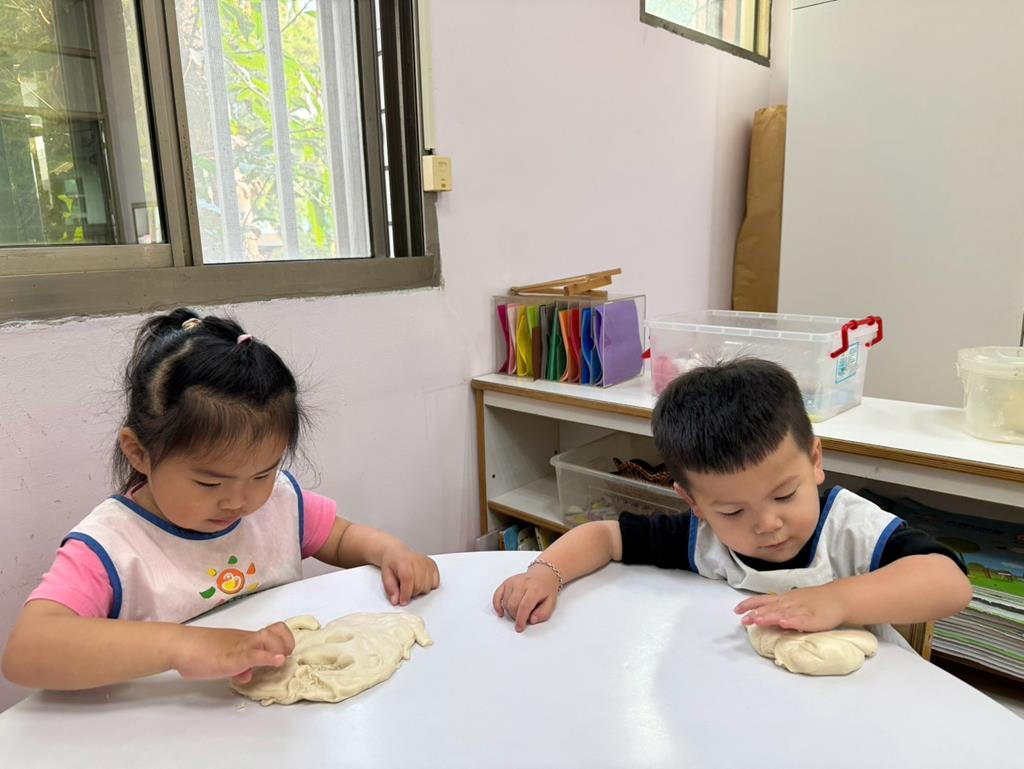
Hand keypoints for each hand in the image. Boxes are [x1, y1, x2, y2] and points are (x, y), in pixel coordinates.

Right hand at [171, 622, 294, 683]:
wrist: (181, 647)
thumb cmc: (199, 652)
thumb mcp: (224, 660)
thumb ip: (239, 665)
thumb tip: (247, 674)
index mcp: (246, 639)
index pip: (274, 630)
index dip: (285, 640)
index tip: (283, 654)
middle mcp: (246, 639)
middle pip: (278, 631)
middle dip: (287, 644)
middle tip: (283, 658)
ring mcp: (239, 647)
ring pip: (269, 639)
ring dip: (279, 649)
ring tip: (279, 661)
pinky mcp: (231, 658)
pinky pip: (254, 654)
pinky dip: (268, 658)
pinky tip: (276, 662)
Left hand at [380, 545, 439, 605]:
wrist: (398, 553)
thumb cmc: (392, 564)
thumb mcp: (385, 576)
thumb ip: (390, 589)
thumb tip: (396, 600)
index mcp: (404, 562)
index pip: (408, 579)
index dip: (406, 593)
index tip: (403, 601)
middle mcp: (417, 561)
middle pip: (419, 585)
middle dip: (412, 593)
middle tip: (405, 591)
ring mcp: (427, 563)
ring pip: (428, 586)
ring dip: (420, 590)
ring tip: (413, 585)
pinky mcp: (433, 565)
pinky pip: (436, 583)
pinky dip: (429, 586)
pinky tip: (421, 582)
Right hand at [492, 565, 559, 631]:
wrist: (542, 575)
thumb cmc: (545, 590)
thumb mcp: (551, 603)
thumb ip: (543, 613)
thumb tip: (532, 620)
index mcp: (534, 588)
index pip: (524, 606)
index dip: (521, 619)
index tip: (519, 628)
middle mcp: (522, 583)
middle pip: (513, 605)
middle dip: (516, 616)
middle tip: (523, 617)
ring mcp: (512, 582)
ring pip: (506, 603)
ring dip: (510, 612)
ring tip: (519, 610)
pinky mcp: (506, 583)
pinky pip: (497, 596)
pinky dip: (497, 606)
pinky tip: (501, 612)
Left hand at [734, 584, 846, 632]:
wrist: (838, 598)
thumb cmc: (814, 601)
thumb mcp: (793, 600)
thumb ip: (778, 607)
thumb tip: (761, 615)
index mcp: (784, 599)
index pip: (763, 600)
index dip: (750, 605)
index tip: (736, 611)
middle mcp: (790, 603)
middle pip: (771, 608)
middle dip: (756, 614)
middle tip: (744, 621)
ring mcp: (801, 610)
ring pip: (783, 613)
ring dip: (770, 617)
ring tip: (758, 621)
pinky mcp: (814, 618)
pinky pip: (801, 620)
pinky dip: (792, 621)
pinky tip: (783, 623)